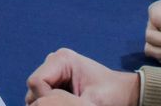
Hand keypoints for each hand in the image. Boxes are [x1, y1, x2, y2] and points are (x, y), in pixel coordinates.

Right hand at [25, 49, 139, 105]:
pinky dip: (53, 104)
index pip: (36, 81)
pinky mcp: (57, 81)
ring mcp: (54, 71)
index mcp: (62, 59)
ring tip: (72, 104)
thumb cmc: (113, 95)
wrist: (126, 93)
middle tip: (71, 105)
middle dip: (47, 102)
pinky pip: (44, 96)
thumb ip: (67, 104)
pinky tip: (69, 104)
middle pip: (34, 88)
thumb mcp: (92, 103)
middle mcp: (54, 62)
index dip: (44, 99)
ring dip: (49, 104)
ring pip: (36, 94)